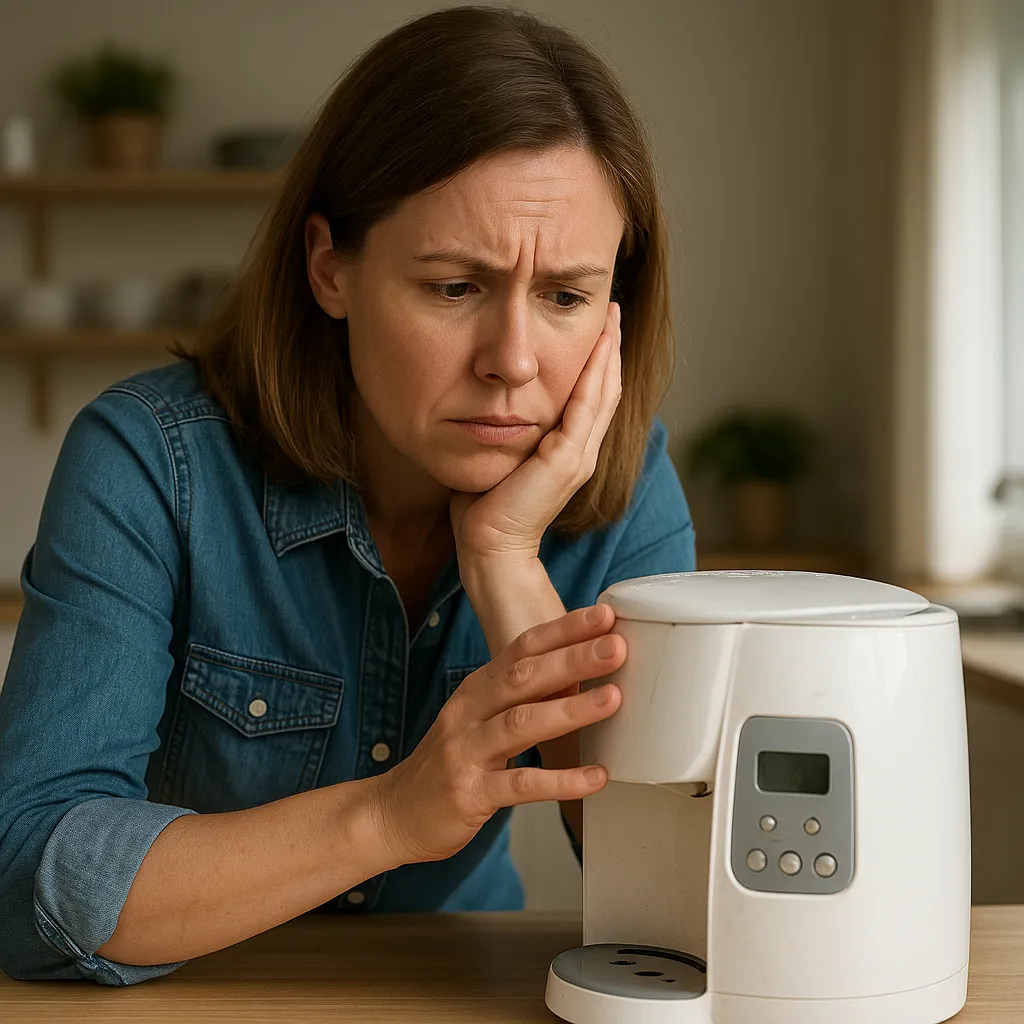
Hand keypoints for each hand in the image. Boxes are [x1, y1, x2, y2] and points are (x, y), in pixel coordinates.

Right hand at [372, 604, 624, 863]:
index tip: (603, 616)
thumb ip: (521, 696)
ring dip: (569, 709)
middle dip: (571, 658)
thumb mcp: (479, 718)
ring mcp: (467, 752)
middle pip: (523, 676)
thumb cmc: (450, 762)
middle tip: (616, 646)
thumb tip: (580, 672)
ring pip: (521, 723)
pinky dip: (561, 781)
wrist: (394, 813)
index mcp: (477, 688)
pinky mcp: (471, 793)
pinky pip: (521, 785)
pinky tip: (595, 777)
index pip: (522, 648)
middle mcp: (469, 712)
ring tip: (613, 698)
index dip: (563, 630)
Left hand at [449, 301, 621, 562]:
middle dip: (610, 349)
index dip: (598, 363)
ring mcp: (579, 456)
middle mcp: (581, 453)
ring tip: (612, 319)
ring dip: (609, 353)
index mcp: (568, 453)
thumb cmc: (485, 507)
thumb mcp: (500, 456)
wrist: (489, 546)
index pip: (592, 399)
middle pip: (606, 390)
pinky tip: (599, 345)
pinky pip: (588, 405)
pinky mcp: (568, 459)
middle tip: (614, 311)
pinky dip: (595, 372)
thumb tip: (489, 402)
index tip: (599, 330)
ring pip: (603, 393)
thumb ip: (506, 430)